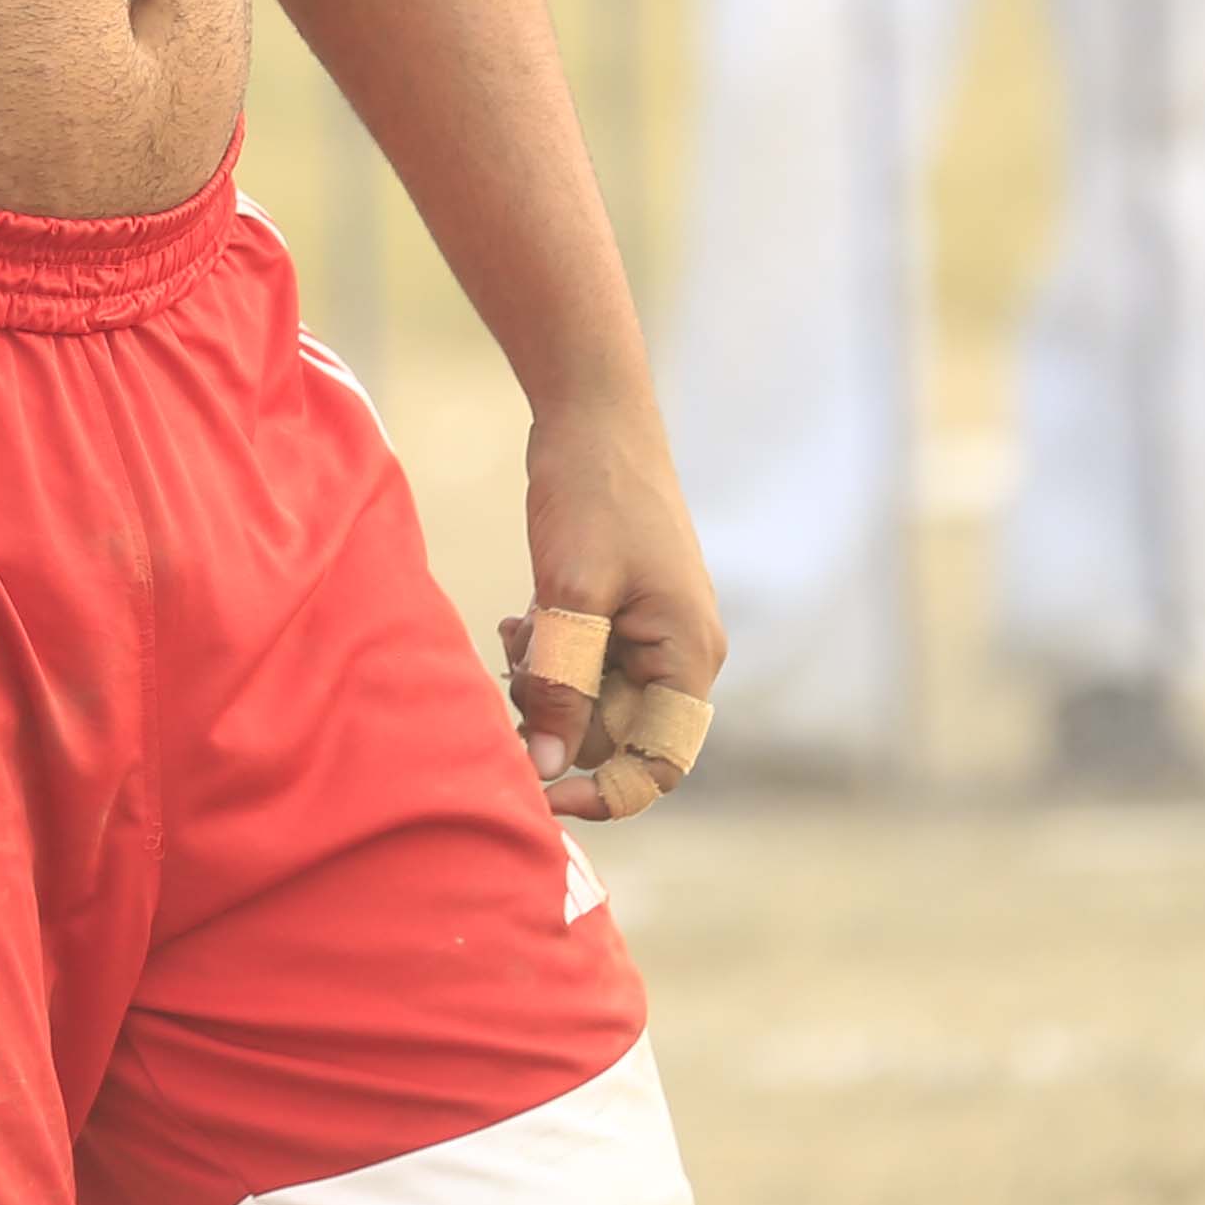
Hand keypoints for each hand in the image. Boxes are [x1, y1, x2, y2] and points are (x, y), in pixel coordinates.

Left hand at [499, 403, 724, 820]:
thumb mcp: (571, 594)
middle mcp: (678, 651)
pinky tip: (521, 617)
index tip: (538, 793)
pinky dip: (545, 653)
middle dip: (556, 716)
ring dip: (544, 681)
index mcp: (688, 654)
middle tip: (515, 668)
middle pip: (614, 732)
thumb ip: (561, 683)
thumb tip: (542, 769)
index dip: (603, 793)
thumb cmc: (593, 494)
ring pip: (588, 698)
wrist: (592, 412)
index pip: (659, 763)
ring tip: (519, 629)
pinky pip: (579, 662)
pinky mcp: (616, 610)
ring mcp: (647, 630)